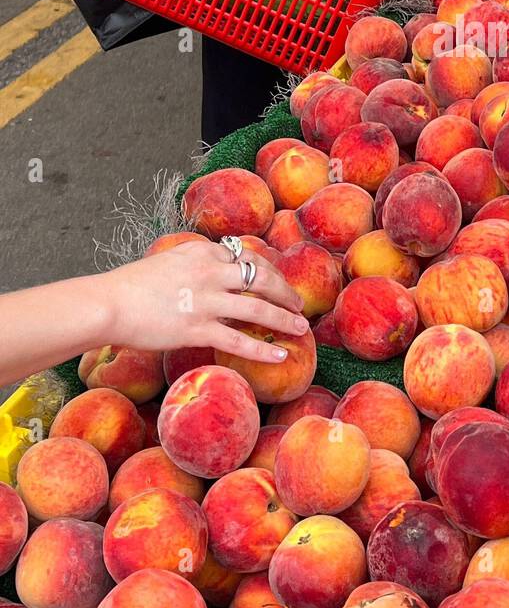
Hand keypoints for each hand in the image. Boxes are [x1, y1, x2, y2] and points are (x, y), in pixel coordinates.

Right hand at [101, 240, 306, 363]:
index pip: (247, 257)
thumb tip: (211, 273)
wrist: (107, 303)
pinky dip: (264, 350)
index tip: (278, 281)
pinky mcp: (197, 329)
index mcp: (203, 252)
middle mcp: (211, 272)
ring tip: (301, 328)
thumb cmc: (130, 286)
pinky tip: (281, 355)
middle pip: (262, 278)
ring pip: (258, 310)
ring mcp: (206, 301)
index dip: (269, 270)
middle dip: (285, 292)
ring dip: (284, 320)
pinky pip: (239, 340)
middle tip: (299, 304)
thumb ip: (193, 265)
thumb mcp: (167, 262)